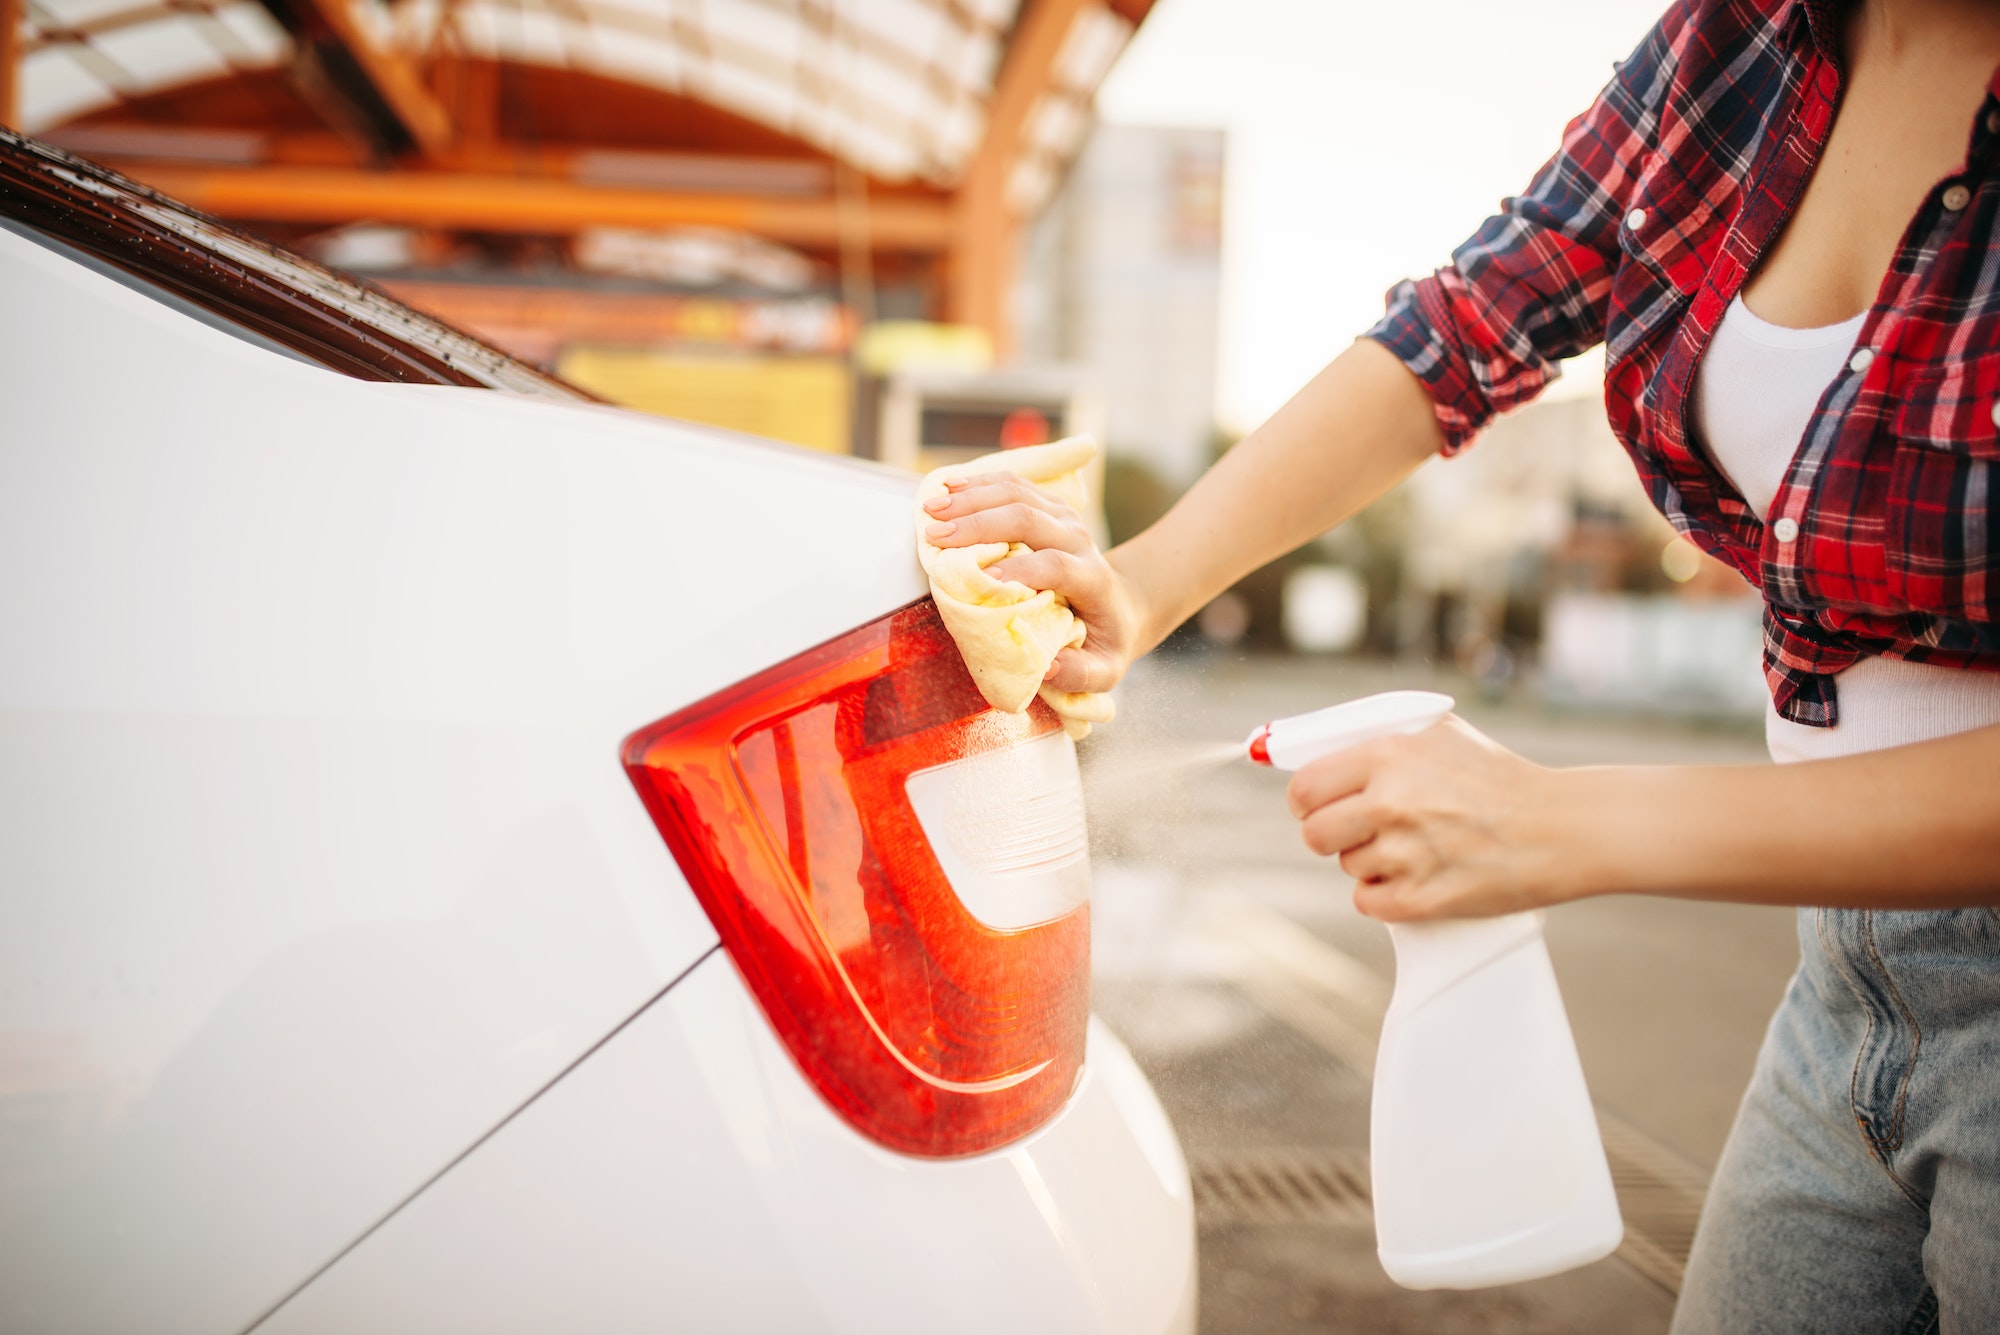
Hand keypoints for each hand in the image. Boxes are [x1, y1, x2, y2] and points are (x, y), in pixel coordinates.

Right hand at [922, 473, 1143, 693]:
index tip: (982, 578)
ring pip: (1017, 492)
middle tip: (936, 536)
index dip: (1021, 568)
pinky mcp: (1048, 505)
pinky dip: (977, 483)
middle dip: (979, 524)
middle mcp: (1079, 540)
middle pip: (1029, 518)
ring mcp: (1064, 517)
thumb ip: (1080, 674)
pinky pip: (1012, 484)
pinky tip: (946, 486)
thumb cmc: (1104, 641)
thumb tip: (1045, 668)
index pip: (1056, 565)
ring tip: (931, 509)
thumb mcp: (1103, 669)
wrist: (1121, 603)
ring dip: (971, 498)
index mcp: (1092, 580)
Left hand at [1284, 716, 1586, 919]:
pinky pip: (1367, 901)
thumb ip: (1378, 739)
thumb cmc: (1498, 778)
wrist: (1559, 828)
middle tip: (1356, 831)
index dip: (1306, 801)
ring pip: (1346, 866)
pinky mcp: (1421, 899)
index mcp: (1389, 755)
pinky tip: (1415, 876)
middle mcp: (1390, 802)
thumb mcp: (1439, 734)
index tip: (1314, 806)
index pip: (1305, 787)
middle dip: (1330, 834)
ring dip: (1369, 861)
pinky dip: (1384, 894)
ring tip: (1414, 847)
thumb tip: (1316, 749)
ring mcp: (1405, 853)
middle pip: (1314, 834)